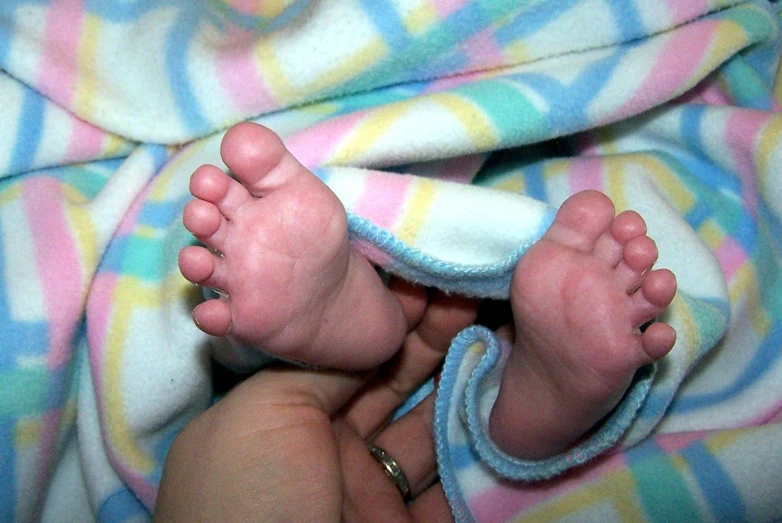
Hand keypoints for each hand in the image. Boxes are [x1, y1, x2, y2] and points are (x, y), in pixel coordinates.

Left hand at [154, 282, 475, 521]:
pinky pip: (450, 485)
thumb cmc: (249, 498)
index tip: (427, 279)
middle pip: (389, 383)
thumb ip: (318, 366)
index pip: (343, 353)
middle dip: (431, 340)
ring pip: (426, 429)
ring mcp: (368, 491)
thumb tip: (367, 329)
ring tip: (501, 337)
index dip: (385, 317)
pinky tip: (504, 407)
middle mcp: (326, 448)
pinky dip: (478, 452)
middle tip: (475, 293)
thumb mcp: (261, 415)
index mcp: (281, 417)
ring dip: (462, 388)